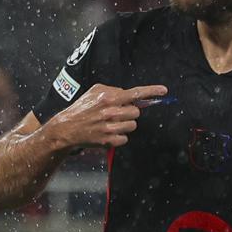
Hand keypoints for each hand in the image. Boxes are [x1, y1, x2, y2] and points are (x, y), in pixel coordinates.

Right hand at [43, 83, 167, 151]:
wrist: (67, 129)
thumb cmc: (82, 108)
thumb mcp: (95, 91)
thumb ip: (114, 90)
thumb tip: (130, 95)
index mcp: (108, 97)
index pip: (135, 93)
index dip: (152, 91)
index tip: (164, 91)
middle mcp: (111, 112)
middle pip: (136, 112)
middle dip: (129, 113)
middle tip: (117, 114)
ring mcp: (110, 127)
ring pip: (132, 125)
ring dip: (125, 124)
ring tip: (111, 124)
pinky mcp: (109, 141)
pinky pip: (125, 139)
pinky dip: (119, 137)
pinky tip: (107, 133)